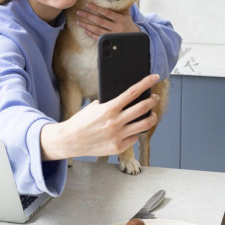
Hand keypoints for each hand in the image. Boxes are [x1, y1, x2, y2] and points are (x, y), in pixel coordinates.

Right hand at [40, 74, 158, 159]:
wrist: (70, 140)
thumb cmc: (81, 122)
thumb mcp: (94, 107)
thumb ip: (110, 104)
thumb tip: (125, 101)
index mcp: (109, 108)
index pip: (132, 92)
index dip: (146, 83)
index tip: (154, 77)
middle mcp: (116, 121)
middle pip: (143, 108)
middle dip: (152, 100)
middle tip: (155, 97)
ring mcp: (118, 135)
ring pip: (144, 125)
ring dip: (152, 117)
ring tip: (153, 115)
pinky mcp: (118, 147)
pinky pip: (134, 138)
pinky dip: (135, 133)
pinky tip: (132, 130)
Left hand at [76, 1, 139, 39]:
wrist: (135, 39)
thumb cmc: (128, 24)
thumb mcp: (127, 15)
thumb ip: (122, 6)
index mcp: (121, 19)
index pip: (107, 13)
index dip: (97, 8)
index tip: (88, 4)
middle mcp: (117, 27)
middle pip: (100, 21)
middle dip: (89, 16)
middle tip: (79, 12)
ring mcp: (113, 35)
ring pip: (98, 30)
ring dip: (87, 26)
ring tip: (79, 22)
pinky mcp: (110, 41)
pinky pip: (99, 38)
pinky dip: (91, 34)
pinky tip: (85, 30)